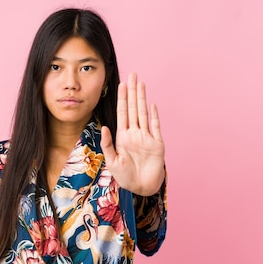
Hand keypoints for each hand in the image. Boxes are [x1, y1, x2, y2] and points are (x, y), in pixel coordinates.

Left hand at [101, 73, 164, 195]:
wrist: (142, 188)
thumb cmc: (126, 177)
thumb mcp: (112, 161)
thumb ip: (107, 144)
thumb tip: (105, 127)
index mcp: (123, 137)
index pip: (122, 113)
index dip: (122, 99)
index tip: (121, 84)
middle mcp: (135, 133)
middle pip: (133, 108)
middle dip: (132, 92)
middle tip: (132, 75)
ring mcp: (146, 137)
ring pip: (143, 113)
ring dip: (142, 98)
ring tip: (140, 83)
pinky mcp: (157, 144)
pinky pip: (155, 127)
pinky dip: (154, 116)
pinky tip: (151, 104)